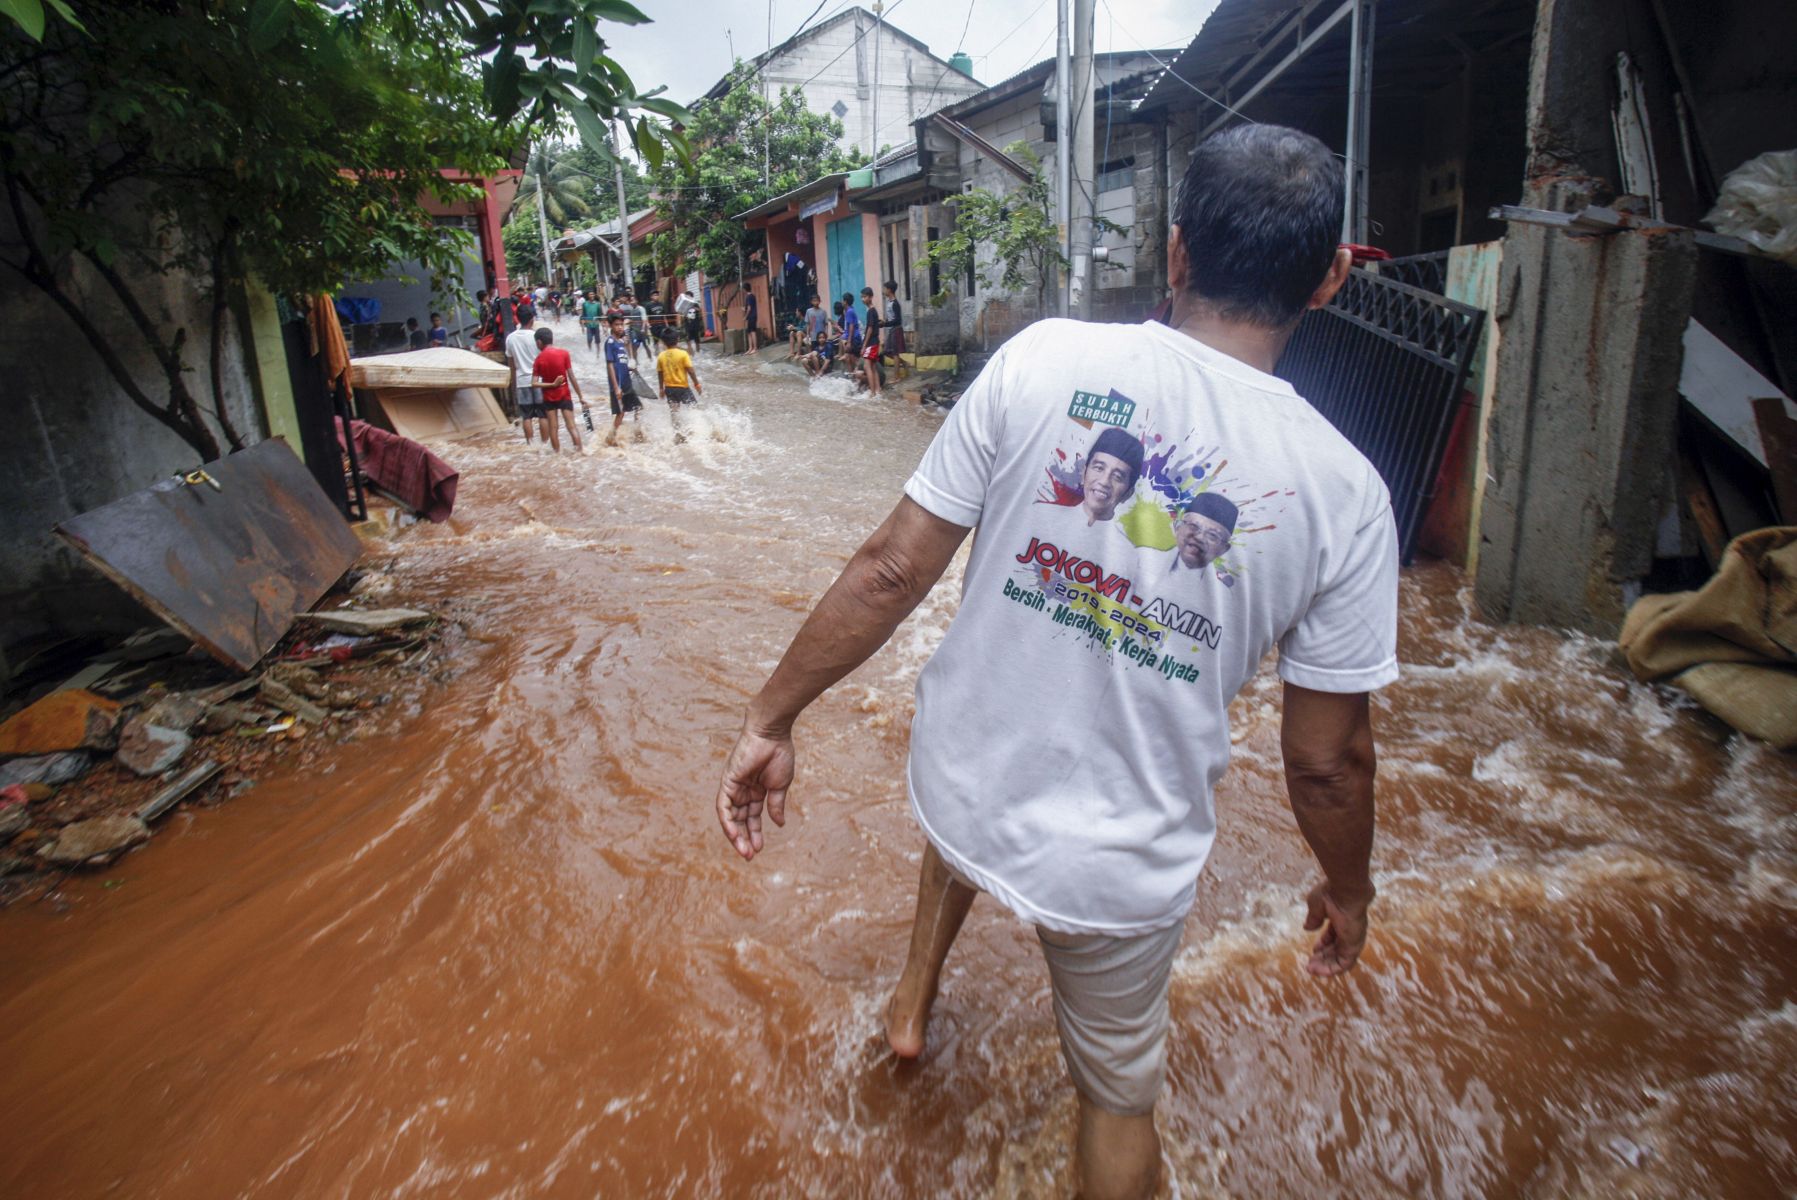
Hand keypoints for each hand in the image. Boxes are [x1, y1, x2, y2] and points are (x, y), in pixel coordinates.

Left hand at [714, 723, 793, 860]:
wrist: (772, 734)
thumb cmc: (779, 755)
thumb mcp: (780, 786)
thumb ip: (776, 805)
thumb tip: (778, 824)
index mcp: (756, 792)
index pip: (752, 818)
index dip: (754, 834)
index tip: (759, 849)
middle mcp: (742, 791)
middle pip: (740, 820)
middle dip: (744, 839)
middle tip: (749, 856)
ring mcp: (734, 787)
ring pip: (730, 817)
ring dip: (736, 835)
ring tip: (745, 851)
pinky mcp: (727, 782)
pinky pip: (723, 806)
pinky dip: (727, 822)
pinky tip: (734, 835)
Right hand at [1302, 879, 1372, 976]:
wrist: (1346, 890)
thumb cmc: (1331, 893)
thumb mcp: (1315, 906)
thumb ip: (1313, 918)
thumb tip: (1308, 928)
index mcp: (1341, 920)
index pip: (1334, 937)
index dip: (1323, 945)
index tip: (1313, 950)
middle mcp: (1349, 932)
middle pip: (1336, 950)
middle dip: (1323, 958)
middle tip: (1310, 965)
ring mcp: (1352, 940)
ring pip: (1340, 959)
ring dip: (1325, 966)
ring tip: (1311, 970)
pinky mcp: (1354, 946)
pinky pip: (1344, 964)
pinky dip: (1332, 970)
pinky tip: (1319, 971)